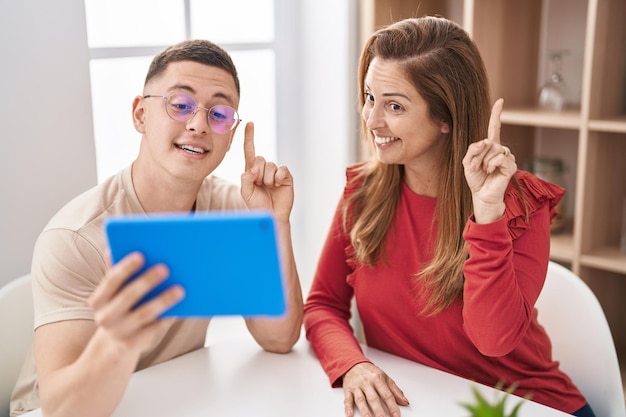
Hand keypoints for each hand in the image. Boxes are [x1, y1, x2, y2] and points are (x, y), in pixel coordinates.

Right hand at [88, 252, 183, 354]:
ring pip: (144, 313)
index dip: (125, 267)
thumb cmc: (120, 308)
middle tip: (166, 268)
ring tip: (180, 289)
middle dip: (147, 281)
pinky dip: (167, 318)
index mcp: (99, 299)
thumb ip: (116, 271)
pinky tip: (180, 308)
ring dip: (163, 300)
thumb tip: (113, 247)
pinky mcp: (135, 344)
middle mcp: (105, 316)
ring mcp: (120, 332)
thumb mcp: (114, 293)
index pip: (111, 279)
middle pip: (129, 296)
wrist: (115, 345)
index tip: (141, 254)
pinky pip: (154, 329)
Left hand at [240, 121, 293, 222]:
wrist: (272, 215)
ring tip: (269, 188)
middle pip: (259, 158)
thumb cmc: (257, 205)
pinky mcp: (286, 176)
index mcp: (252, 170)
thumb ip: (245, 179)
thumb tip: (252, 169)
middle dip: (258, 173)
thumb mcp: (246, 193)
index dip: (249, 137)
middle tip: (260, 184)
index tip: (249, 123)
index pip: (250, 151)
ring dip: (267, 179)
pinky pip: (281, 169)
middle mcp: (264, 169)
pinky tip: (278, 185)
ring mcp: (275, 172)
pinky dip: (278, 177)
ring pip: (269, 165)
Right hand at [342, 362, 408, 416]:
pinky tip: (349, 415)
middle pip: (373, 398)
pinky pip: (347, 399)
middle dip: (378, 411)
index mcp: (377, 379)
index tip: (396, 415)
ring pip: (361, 400)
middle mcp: (367, 383)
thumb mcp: (384, 377)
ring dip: (364, 411)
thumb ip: (395, 390)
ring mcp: (357, 387)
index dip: (392, 406)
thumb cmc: (370, 372)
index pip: (386, 394)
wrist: (353, 363)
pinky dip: (348, 407)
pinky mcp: (348, 390)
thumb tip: (405, 401)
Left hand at [462, 98, 516, 222]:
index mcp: (489, 147)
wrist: (481, 195)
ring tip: (482, 171)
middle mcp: (500, 150)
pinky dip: (491, 164)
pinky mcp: (511, 166)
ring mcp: (507, 157)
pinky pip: (500, 157)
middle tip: (475, 168)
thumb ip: (473, 149)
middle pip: (488, 142)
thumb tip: (486, 141)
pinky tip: (490, 171)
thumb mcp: (467, 162)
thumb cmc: (475, 179)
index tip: (500, 101)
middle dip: (478, 155)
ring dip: (483, 161)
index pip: (494, 127)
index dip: (496, 114)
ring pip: (494, 149)